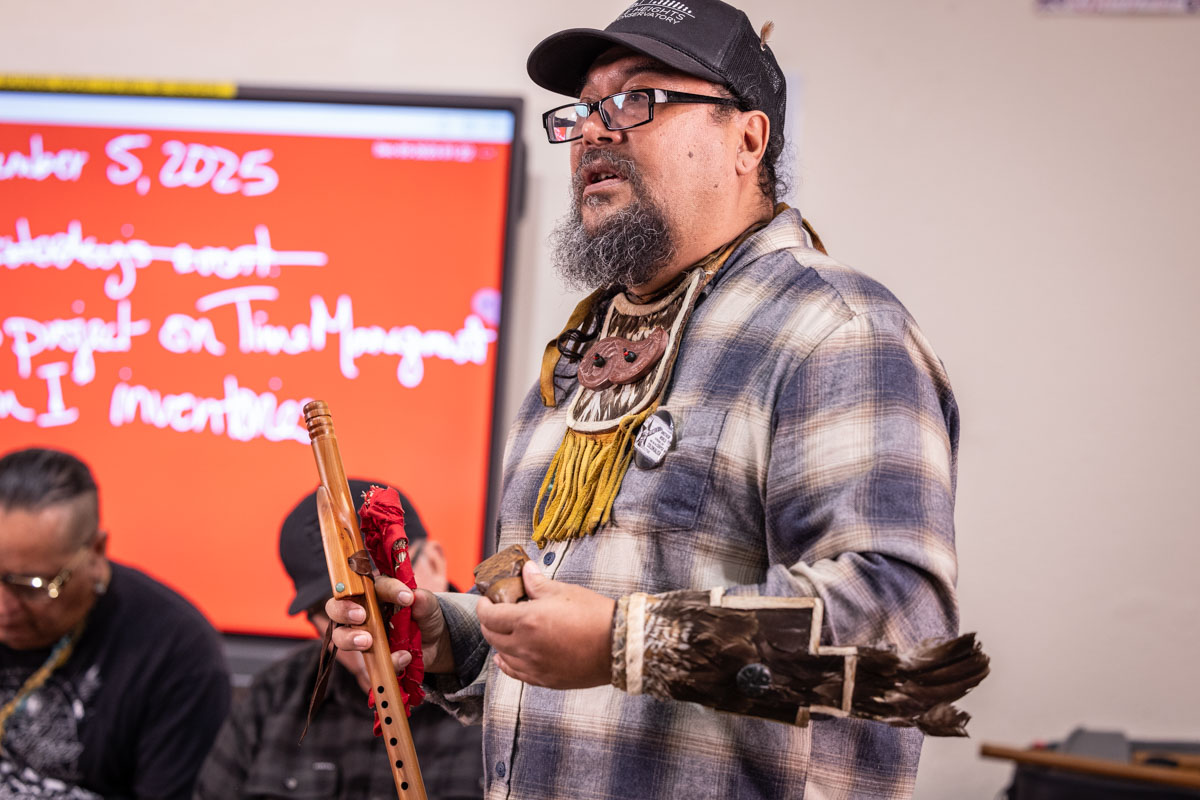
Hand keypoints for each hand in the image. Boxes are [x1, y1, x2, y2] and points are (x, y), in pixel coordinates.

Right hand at [326, 576, 454, 673]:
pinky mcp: (369, 656)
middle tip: (361, 616)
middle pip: (337, 607)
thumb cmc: (425, 616)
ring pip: (341, 636)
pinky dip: (386, 661)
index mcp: (377, 591)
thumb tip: (416, 597)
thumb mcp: (430, 606)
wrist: (435, 644)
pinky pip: (367, 662)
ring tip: (368, 642)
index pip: (374, 585)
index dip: (389, 589)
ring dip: (350, 638)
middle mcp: (363, 611)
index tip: (407, 598)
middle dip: (344, 611)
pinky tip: (404, 657)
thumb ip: (424, 601)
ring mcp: (362, 634)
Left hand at [477, 560, 614, 688]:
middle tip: (494, 612)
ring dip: (498, 642)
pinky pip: (516, 673)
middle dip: (488, 622)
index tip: (486, 600)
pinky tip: (504, 658)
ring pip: (502, 655)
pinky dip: (506, 664)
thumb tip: (527, 571)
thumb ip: (538, 584)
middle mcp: (525, 646)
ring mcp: (534, 666)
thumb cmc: (594, 615)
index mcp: (527, 621)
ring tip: (502, 631)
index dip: (483, 606)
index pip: (489, 616)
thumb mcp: (564, 592)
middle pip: (491, 636)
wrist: (618, 644)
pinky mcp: (544, 679)